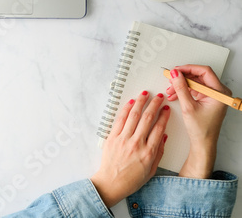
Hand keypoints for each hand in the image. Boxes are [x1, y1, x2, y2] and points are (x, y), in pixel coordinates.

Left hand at [91, 91, 169, 206]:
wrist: (111, 183)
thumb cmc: (131, 179)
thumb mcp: (152, 169)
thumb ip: (159, 152)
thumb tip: (163, 135)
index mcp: (148, 152)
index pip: (159, 128)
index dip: (164, 116)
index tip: (166, 109)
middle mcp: (136, 144)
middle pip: (147, 118)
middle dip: (154, 105)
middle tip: (158, 97)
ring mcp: (123, 139)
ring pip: (133, 115)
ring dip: (140, 102)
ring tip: (145, 94)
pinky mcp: (112, 138)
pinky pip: (120, 120)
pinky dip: (126, 109)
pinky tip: (131, 103)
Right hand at [166, 65, 230, 178]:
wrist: (203, 142)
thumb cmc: (201, 129)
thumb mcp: (188, 106)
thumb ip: (181, 88)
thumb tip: (176, 74)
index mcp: (219, 92)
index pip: (204, 72)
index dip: (188, 69)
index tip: (176, 70)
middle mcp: (219, 92)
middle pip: (199, 76)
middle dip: (183, 77)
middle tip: (171, 78)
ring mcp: (213, 95)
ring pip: (195, 82)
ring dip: (182, 84)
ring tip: (171, 89)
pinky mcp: (208, 99)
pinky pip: (195, 89)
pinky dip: (185, 90)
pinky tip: (175, 94)